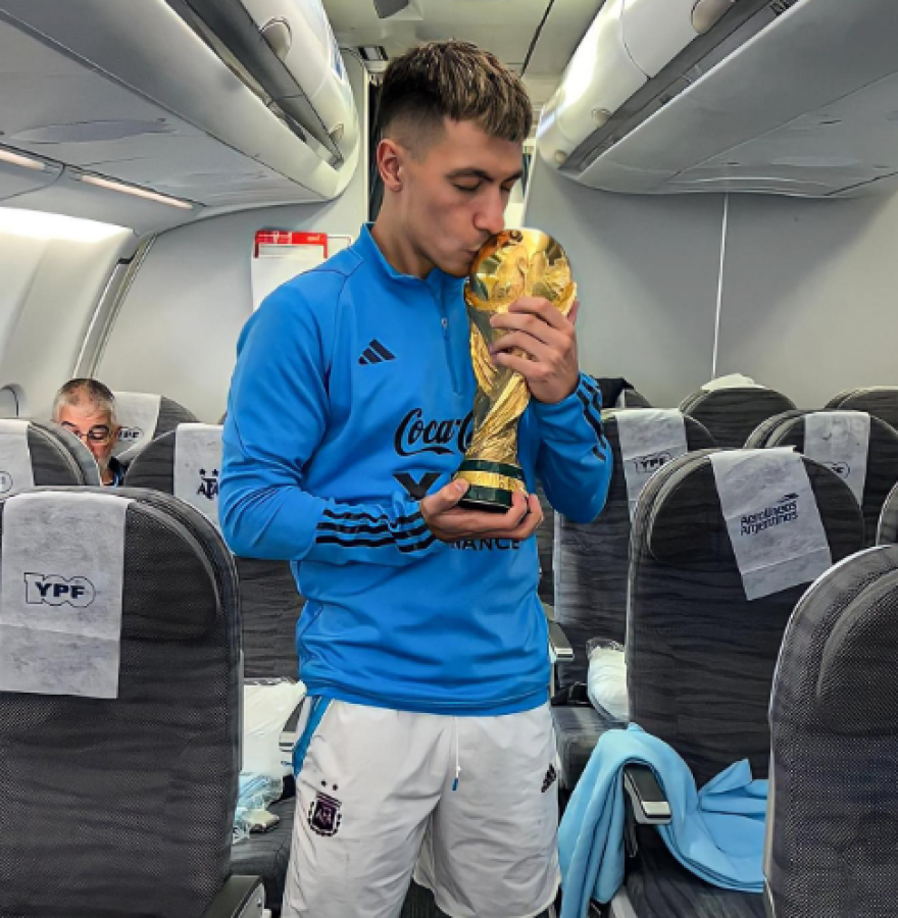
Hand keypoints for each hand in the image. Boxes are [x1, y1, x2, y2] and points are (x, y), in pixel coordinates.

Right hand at [420, 479, 542, 542]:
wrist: (425, 529)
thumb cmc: (430, 516)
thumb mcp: (432, 504)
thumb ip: (445, 495)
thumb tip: (462, 484)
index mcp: (478, 524)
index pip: (509, 523)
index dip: (519, 508)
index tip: (516, 492)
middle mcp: (487, 530)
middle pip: (521, 533)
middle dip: (533, 515)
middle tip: (531, 497)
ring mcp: (489, 531)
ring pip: (519, 533)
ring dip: (530, 517)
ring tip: (529, 499)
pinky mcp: (488, 528)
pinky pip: (512, 528)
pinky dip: (521, 517)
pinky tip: (517, 502)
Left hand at [488, 296, 579, 403]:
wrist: (567, 392)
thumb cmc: (564, 363)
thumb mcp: (569, 340)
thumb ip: (569, 320)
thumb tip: (574, 301)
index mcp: (566, 329)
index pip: (543, 306)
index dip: (523, 303)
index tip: (510, 307)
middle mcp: (560, 341)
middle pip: (527, 321)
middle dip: (505, 319)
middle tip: (493, 322)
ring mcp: (550, 357)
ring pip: (518, 339)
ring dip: (501, 341)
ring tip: (494, 345)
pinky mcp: (539, 373)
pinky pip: (514, 360)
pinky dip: (501, 358)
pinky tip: (497, 358)